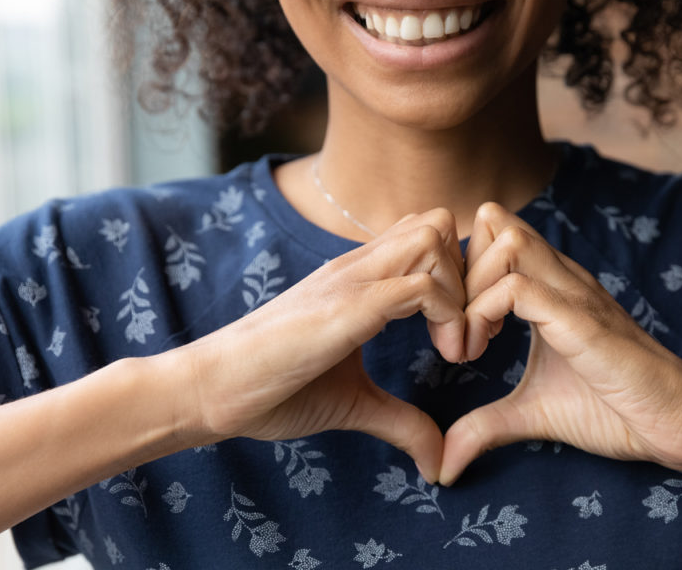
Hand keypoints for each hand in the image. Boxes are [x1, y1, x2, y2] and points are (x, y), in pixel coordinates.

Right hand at [167, 209, 466, 480]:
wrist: (211, 391)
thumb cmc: (272, 389)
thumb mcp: (354, 403)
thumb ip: (400, 420)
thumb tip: (439, 459)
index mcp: (358, 278)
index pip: (426, 237)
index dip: (459, 278)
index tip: (462, 336)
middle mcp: (357, 266)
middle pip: (437, 222)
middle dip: (470, 274)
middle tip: (469, 333)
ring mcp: (351, 280)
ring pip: (433, 238)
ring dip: (462, 291)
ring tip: (457, 346)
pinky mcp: (347, 307)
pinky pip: (420, 284)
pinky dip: (449, 316)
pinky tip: (445, 356)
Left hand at [440, 203, 681, 484]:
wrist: (680, 424)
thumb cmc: (616, 410)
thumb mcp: (532, 413)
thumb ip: (484, 426)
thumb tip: (442, 464)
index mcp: (550, 287)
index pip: (490, 235)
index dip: (458, 274)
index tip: (453, 329)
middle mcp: (561, 278)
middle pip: (492, 224)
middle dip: (455, 275)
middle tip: (452, 334)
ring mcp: (573, 294)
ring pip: (503, 242)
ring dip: (468, 292)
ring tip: (467, 346)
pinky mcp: (582, 321)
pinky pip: (518, 288)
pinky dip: (482, 316)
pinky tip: (481, 353)